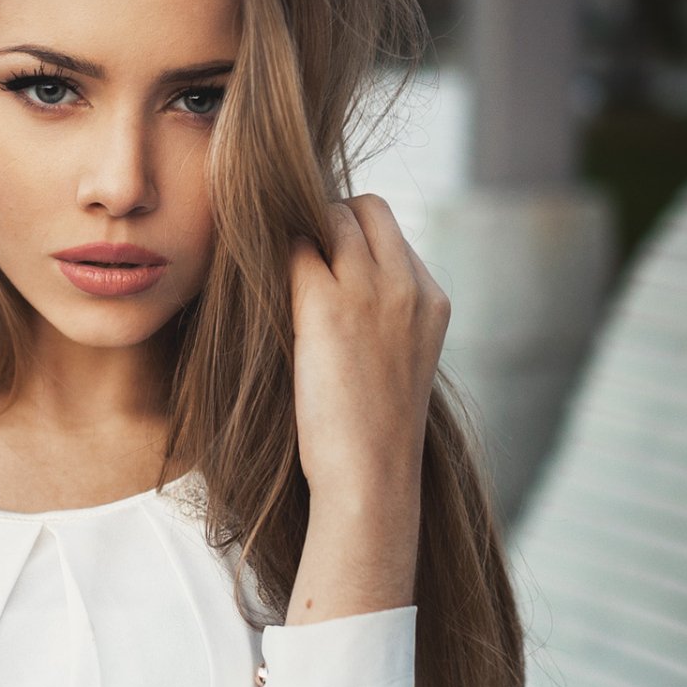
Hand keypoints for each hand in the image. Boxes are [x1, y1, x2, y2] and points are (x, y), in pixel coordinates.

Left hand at [288, 196, 449, 501]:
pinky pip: (292, 249)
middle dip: (326, 218)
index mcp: (431, 301)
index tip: (318, 260)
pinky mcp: (327, 305)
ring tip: (271, 268)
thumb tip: (327, 282)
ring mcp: (372, 291)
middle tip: (291, 254)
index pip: (390, 232)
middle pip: (365, 209)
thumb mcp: (394, 363)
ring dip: (297, 233)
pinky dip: (272, 256)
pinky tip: (254, 281)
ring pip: (329, 218)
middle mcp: (408, 285)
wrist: (371, 477)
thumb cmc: (370, 434)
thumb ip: (381, 316)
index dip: (350, 237)